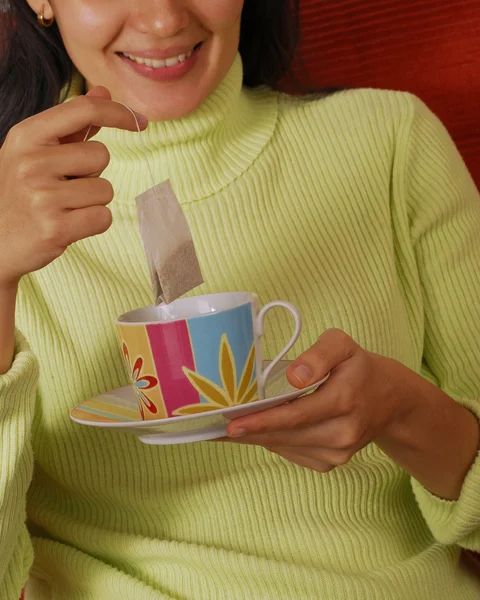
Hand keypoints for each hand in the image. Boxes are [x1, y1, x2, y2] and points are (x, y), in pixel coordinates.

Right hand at [0, 87, 147, 286]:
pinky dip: (94, 223)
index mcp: (26, 136)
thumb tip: (104, 92)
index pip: (83, 109)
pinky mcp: (55, 228)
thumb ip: (71, 125)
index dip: (119, 112)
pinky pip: (103, 217)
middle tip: (64, 187)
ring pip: (105, 190)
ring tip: (64, 207)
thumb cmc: (20, 194)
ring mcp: (43, 197)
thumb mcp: (34, 152)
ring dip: (93, 201)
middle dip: (93, 173)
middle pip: (101, 155)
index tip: (141, 122)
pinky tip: (70, 225)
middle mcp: (32, 162)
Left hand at [224, 329, 410, 471]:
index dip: (260, 421)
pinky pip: (293, 453)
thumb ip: (320, 354)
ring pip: (285, 447)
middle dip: (247, 431)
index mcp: (343, 401)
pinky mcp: (333, 462)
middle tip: (213, 426)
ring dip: (256, 438)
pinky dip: (273, 443)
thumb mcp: (344, 345)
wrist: (391, 401)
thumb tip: (294, 378)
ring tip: (228, 429)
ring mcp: (338, 452)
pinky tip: (259, 432)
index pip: (294, 415)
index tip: (230, 425)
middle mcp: (342, 433)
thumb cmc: (360, 367)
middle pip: (284, 436)